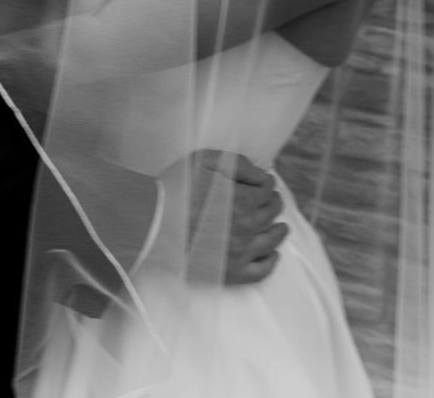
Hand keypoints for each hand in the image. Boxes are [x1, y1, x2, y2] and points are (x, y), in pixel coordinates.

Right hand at [183, 150, 287, 285]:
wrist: (153, 225)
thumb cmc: (177, 189)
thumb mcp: (207, 161)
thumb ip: (239, 164)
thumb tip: (263, 174)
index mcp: (245, 199)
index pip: (268, 189)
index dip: (267, 183)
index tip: (264, 183)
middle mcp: (248, 227)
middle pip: (271, 213)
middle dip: (273, 203)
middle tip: (271, 201)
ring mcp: (241, 252)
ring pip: (272, 241)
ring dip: (279, 231)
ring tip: (280, 227)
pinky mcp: (230, 272)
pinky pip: (260, 272)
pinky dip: (271, 263)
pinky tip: (272, 256)